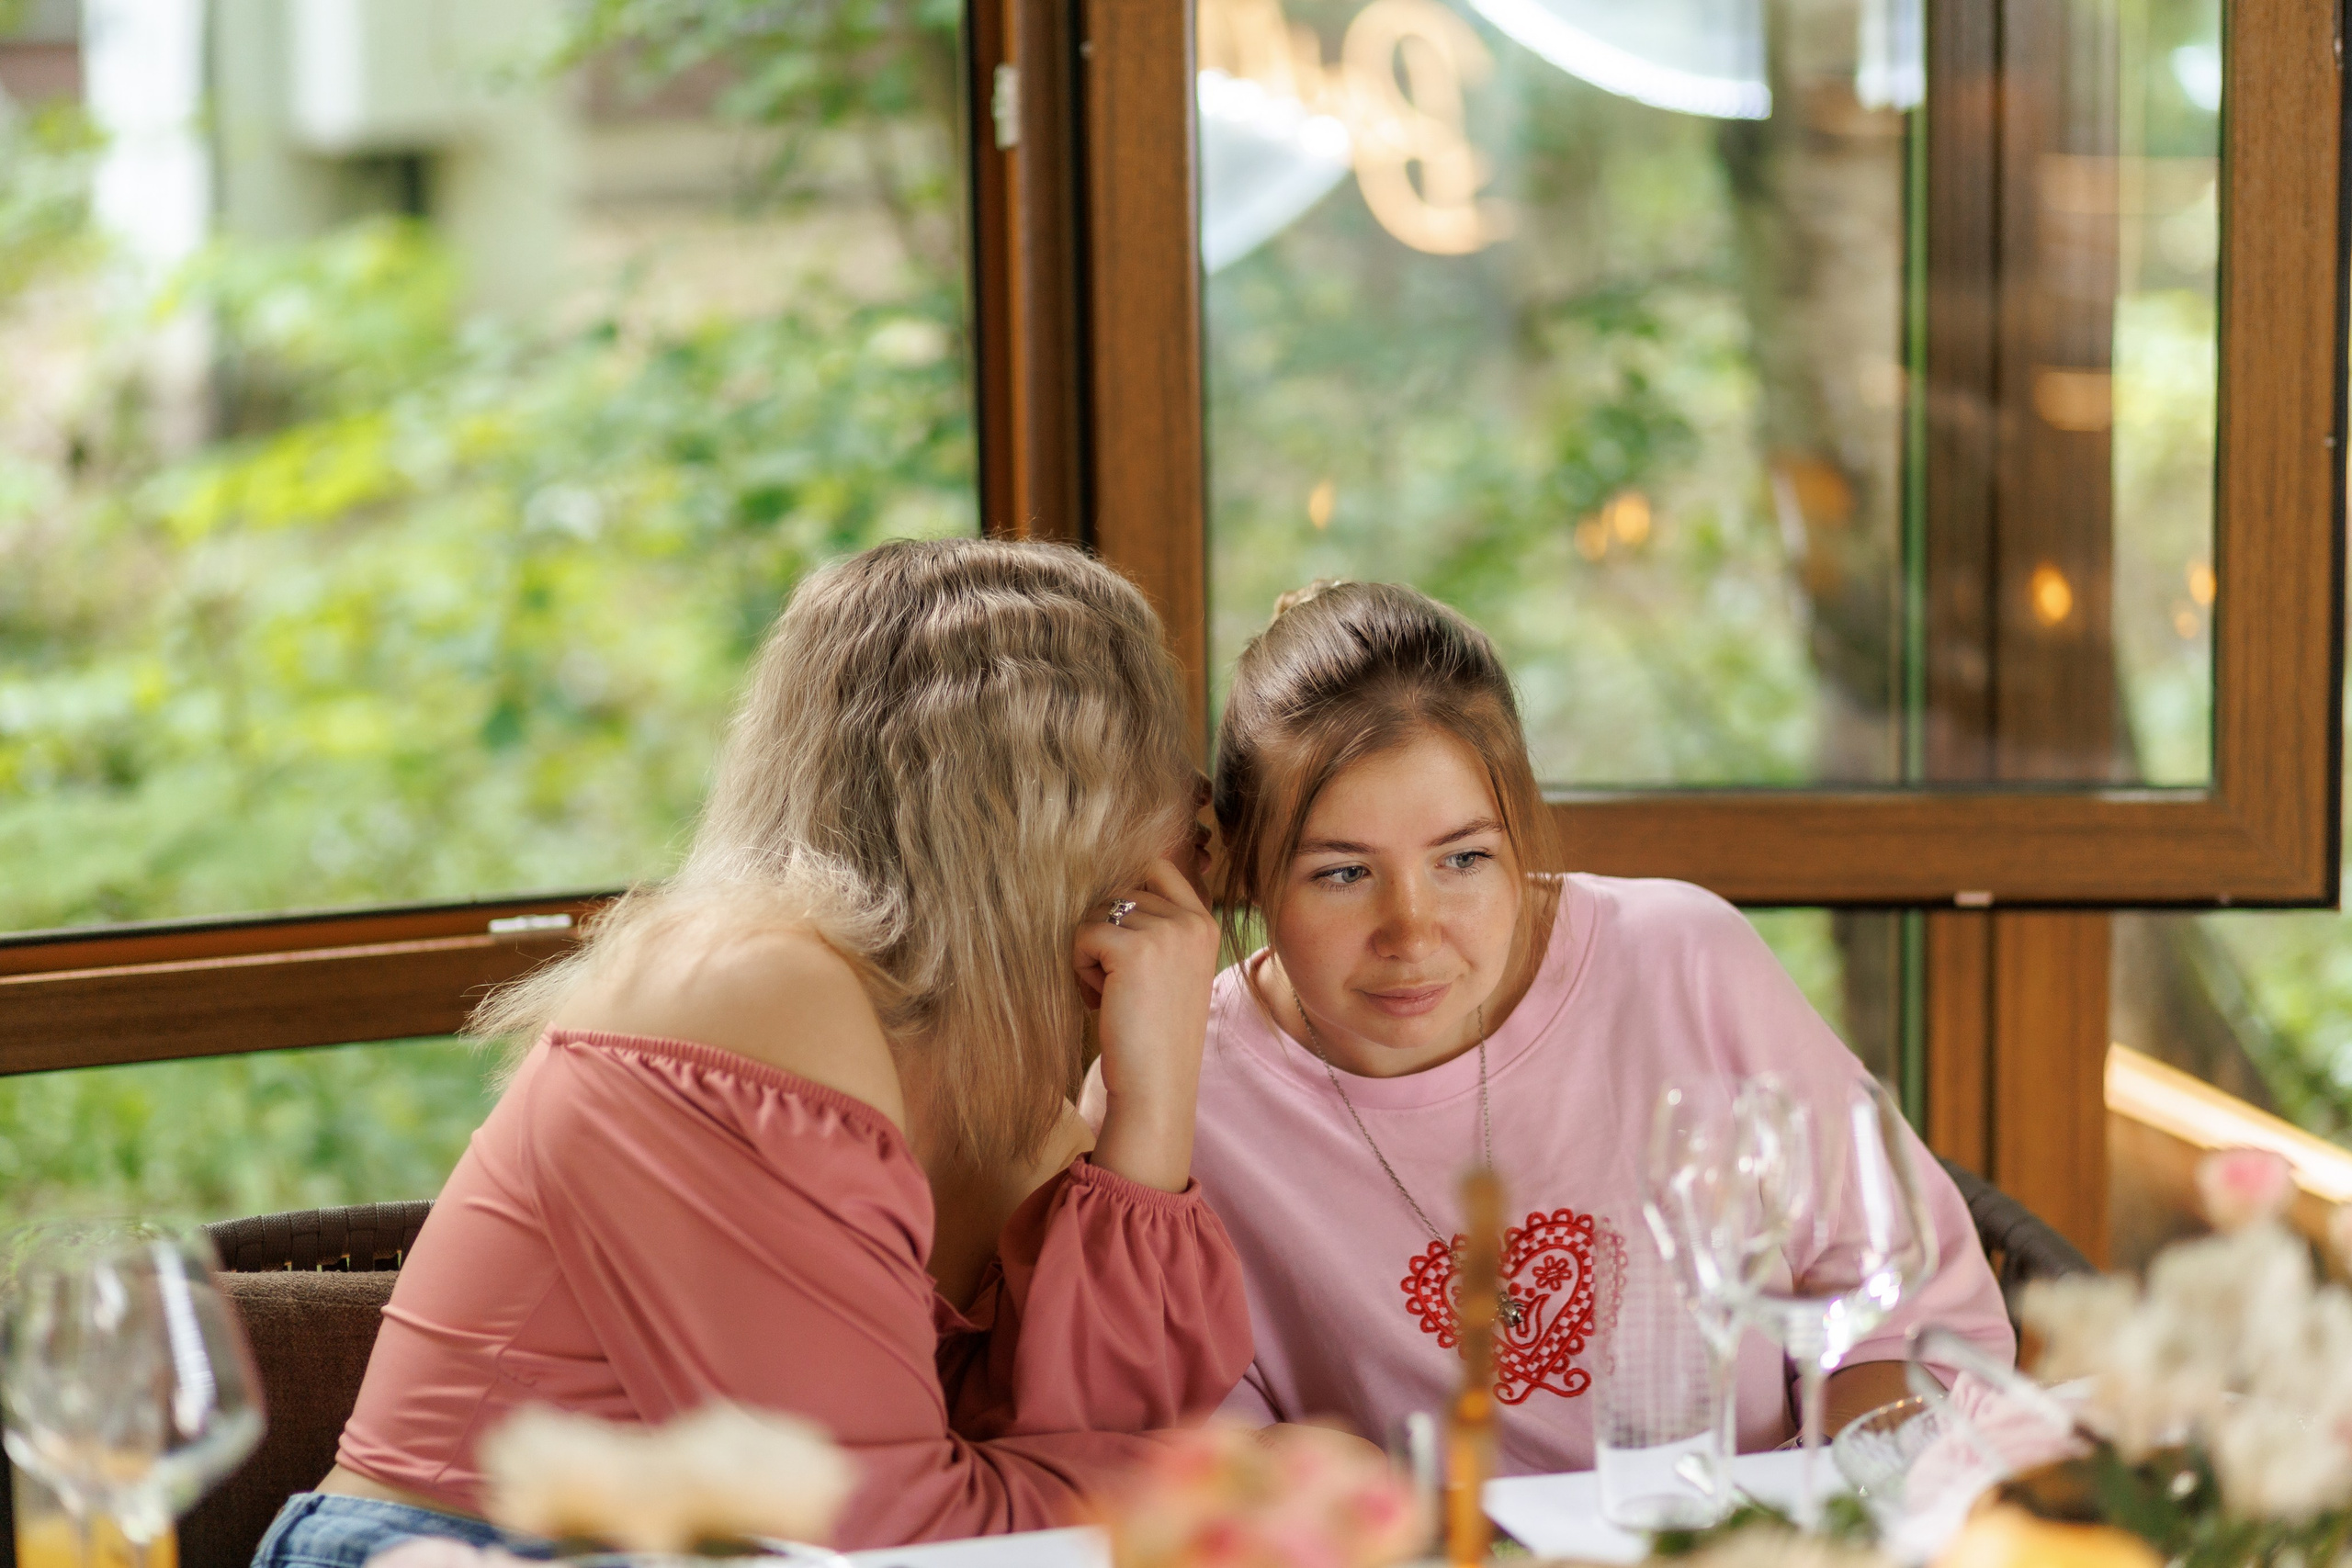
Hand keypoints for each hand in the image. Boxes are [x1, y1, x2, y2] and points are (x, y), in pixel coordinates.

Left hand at [1074, 857, 1219, 1191]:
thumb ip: (1156, 926)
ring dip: (1091, 952)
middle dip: (1105, 932)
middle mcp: (1191, 920)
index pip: (1157, 867)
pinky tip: (1102, 1000)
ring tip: (1112, 994)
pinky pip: (1082, 935)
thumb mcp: (1171, 969)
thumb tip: (1107, 887)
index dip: (1126, 892)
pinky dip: (1080, 968)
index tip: (1119, 939)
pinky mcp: (1132, 948)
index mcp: (1206, 922)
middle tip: (1117, 983)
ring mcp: (1165, 931)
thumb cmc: (1154, 1034)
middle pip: (1118, 890)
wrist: (1157, 1086)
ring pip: (1096, 912)